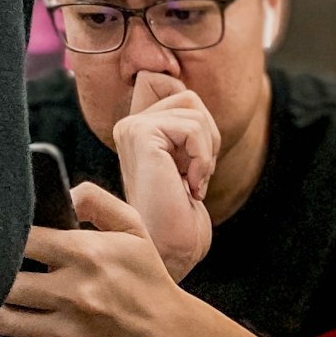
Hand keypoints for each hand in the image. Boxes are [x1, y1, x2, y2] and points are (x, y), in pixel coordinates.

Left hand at [0, 185, 201, 336]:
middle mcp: (74, 295)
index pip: (23, 239)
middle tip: (12, 274)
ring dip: (11, 310)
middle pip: (6, 283)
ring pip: (8, 319)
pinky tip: (61, 334)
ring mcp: (70, 335)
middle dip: (3, 277)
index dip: (11, 239)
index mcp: (86, 254)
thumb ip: (96, 201)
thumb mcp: (134, 231)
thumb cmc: (151, 284)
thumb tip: (63, 194)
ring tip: (24, 303)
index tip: (12, 242)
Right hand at [113, 72, 218, 279]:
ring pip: (193, 109)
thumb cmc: (181, 219)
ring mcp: (131, 128)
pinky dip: (202, 160)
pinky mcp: (140, 134)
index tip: (190, 163)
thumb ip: (182, 125)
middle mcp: (129, 125)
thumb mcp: (187, 161)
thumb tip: (174, 82)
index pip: (172, 86)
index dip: (195, 117)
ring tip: (189, 184)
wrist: (171, 254)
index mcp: (138, 130)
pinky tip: (188, 187)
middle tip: (193, 176)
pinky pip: (192, 128)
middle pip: (188, 96)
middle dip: (206, 138)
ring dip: (205, 152)